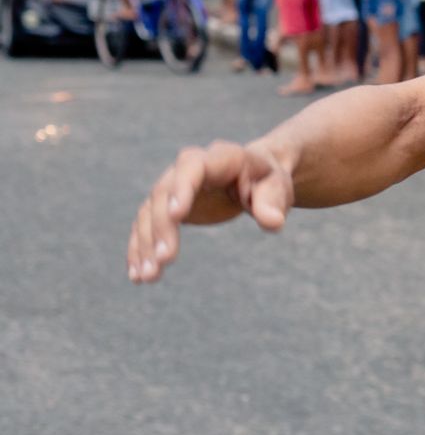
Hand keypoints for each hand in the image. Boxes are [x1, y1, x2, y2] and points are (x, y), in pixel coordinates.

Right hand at [127, 141, 293, 283]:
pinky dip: (139, 249)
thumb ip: (273, 202)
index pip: (193, 166)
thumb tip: (273, 222)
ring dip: (145, 244)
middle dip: (162, 226)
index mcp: (220, 158)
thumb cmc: (267, 181)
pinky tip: (138, 274)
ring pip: (149, 212)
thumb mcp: (276, 187)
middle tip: (165, 259)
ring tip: (148, 277)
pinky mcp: (165, 206)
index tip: (176, 215)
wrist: (254, 176)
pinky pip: (145, 226)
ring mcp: (172, 186)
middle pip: (164, 193)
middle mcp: (188, 168)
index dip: (182, 188)